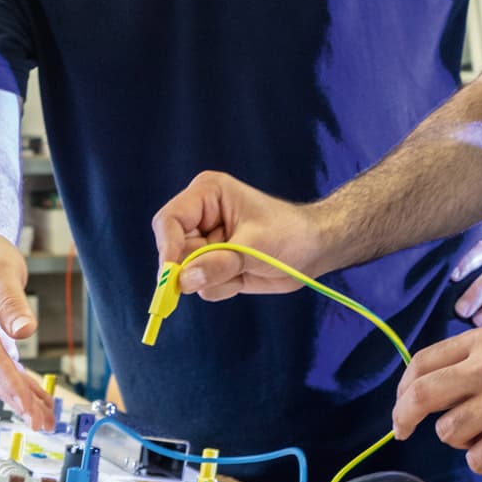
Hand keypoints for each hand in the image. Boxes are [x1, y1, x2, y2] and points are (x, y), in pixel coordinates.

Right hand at [152, 172, 324, 299]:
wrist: (314, 250)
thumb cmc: (291, 233)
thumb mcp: (257, 246)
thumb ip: (220, 261)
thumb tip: (185, 279)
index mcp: (208, 194)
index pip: (170, 220)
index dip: (167, 248)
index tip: (172, 276)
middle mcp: (200, 216)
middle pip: (172, 249)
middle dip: (196, 268)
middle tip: (227, 273)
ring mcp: (204, 241)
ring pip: (186, 272)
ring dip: (215, 279)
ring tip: (245, 268)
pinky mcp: (211, 264)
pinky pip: (201, 285)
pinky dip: (222, 287)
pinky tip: (245, 275)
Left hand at [391, 326, 481, 474]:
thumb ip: (474, 362)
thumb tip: (429, 390)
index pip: (422, 361)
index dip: (403, 388)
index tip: (401, 407)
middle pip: (421, 394)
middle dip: (404, 417)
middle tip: (402, 431)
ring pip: (449, 432)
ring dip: (461, 439)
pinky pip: (477, 459)